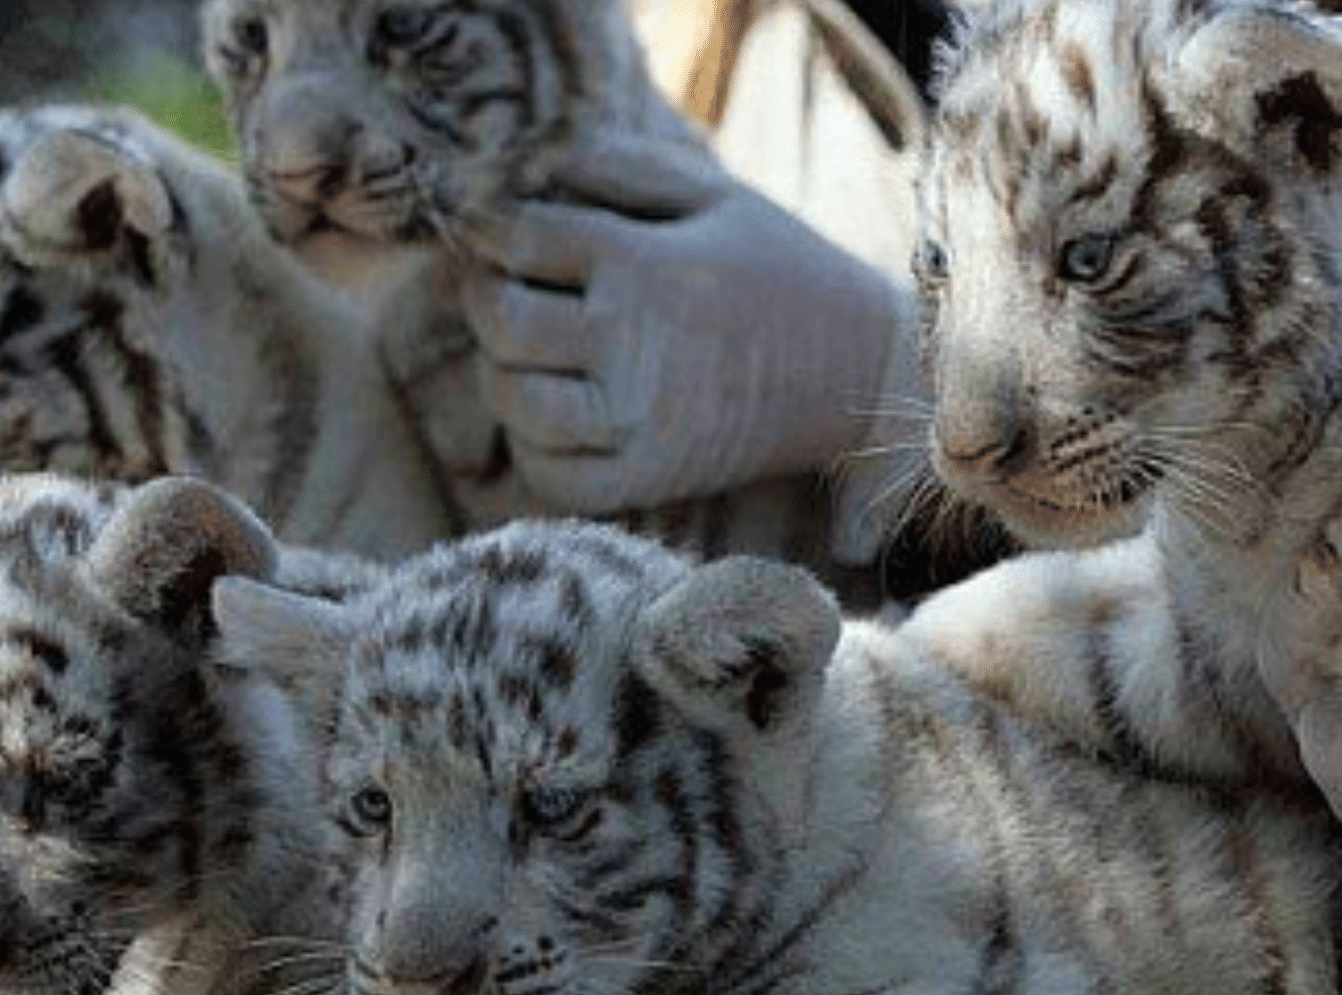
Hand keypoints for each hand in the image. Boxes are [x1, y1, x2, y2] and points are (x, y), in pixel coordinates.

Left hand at [457, 131, 910, 513]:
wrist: (860, 371)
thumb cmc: (780, 269)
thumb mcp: (714, 196)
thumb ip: (620, 168)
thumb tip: (528, 170)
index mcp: (646, 264)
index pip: (520, 239)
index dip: (487, 229)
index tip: (490, 231)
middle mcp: (634, 344)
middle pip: (502, 322)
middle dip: (482, 299)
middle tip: (494, 289)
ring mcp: (639, 420)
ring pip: (514, 403)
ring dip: (500, 374)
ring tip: (520, 355)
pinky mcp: (650, 479)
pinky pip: (552, 476)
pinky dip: (533, 449)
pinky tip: (550, 417)